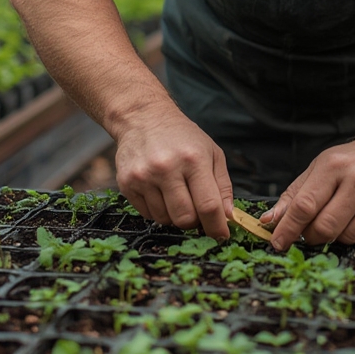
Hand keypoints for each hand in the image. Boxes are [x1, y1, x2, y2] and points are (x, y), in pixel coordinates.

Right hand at [114, 107, 232, 239]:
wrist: (144, 118)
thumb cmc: (183, 137)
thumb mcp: (212, 152)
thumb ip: (223, 186)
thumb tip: (228, 217)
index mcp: (193, 159)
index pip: (208, 206)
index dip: (217, 227)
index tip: (221, 235)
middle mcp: (166, 168)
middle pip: (185, 219)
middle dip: (195, 221)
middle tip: (196, 210)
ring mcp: (144, 177)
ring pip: (165, 220)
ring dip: (175, 215)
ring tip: (177, 194)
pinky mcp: (127, 183)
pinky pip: (147, 215)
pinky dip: (158, 210)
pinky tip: (160, 192)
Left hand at [261, 133, 354, 249]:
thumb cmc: (352, 160)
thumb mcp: (320, 167)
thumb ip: (293, 195)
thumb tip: (268, 221)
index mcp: (333, 166)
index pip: (305, 205)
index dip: (288, 229)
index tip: (277, 243)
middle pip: (325, 227)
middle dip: (312, 236)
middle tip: (312, 232)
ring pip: (346, 237)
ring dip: (337, 236)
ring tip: (342, 216)